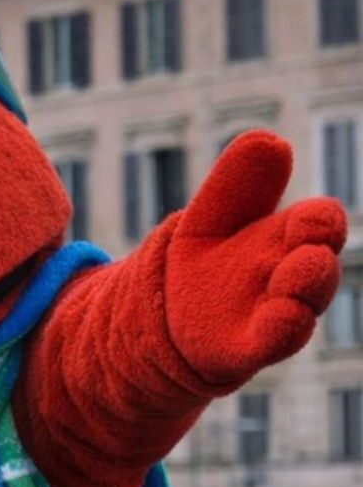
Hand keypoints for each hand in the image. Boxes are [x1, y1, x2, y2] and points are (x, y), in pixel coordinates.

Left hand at [165, 130, 347, 387]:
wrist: (167, 312)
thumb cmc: (206, 256)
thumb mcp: (212, 213)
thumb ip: (239, 182)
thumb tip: (272, 140)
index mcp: (287, 237)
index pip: (320, 223)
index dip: (320, 221)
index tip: (311, 220)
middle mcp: (289, 276)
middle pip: (317, 267)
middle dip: (317, 258)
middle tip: (310, 250)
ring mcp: (273, 313)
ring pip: (302, 306)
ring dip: (304, 295)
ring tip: (296, 285)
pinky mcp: (248, 346)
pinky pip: (272, 342)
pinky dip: (281, 331)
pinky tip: (282, 318)